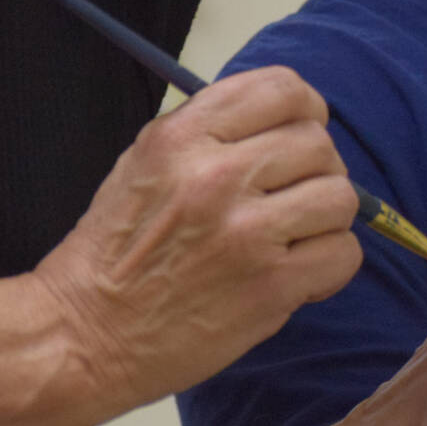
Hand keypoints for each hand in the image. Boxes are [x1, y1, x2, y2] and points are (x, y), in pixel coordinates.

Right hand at [32, 65, 362, 413]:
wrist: (83, 336)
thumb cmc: (115, 252)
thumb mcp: (144, 162)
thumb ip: (210, 131)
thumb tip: (283, 119)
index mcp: (183, 137)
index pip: (284, 89)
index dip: (305, 111)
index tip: (299, 132)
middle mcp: (216, 176)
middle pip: (319, 144)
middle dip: (316, 170)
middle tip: (292, 197)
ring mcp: (246, 233)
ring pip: (340, 197)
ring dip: (326, 218)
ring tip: (295, 237)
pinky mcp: (270, 287)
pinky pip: (343, 255)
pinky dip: (330, 266)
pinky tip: (298, 274)